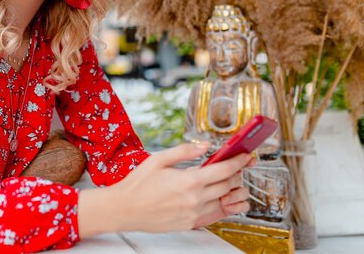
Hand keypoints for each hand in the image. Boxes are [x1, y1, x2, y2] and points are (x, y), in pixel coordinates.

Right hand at [105, 143, 251, 233]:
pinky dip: (219, 204)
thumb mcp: (158, 159)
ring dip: (229, 189)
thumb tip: (205, 146)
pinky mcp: (190, 224)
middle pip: (228, 185)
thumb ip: (184, 151)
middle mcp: (195, 199)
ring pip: (223, 200)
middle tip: (236, 165)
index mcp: (189, 181)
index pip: (224, 169)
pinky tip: (215, 196)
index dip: (238, 161)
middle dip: (236, 173)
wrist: (124, 209)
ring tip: (226, 181)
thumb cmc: (138, 184)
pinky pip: (213, 213)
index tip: (246, 155)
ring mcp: (194, 214)